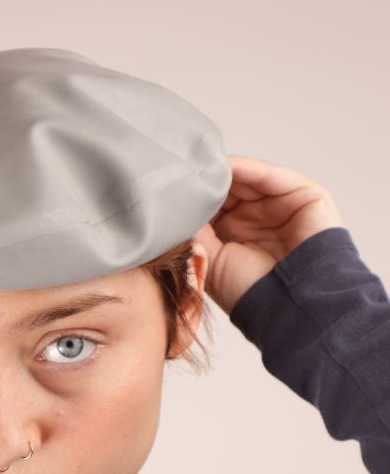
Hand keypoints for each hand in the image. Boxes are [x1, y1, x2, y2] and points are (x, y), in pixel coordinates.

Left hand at [191, 155, 345, 315]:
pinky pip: (269, 176)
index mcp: (236, 236)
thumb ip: (194, 231)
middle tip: (181, 170)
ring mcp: (281, 206)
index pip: (213, 206)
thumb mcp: (211, 259)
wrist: (290, 307)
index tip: (169, 186)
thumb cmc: (250, 293)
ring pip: (247, 179)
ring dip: (222, 172)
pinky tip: (222, 166)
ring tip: (198, 165)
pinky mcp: (304, 195)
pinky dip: (245, 168)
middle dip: (206, 180)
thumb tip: (175, 207)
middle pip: (228, 188)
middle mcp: (258, 219)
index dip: (194, 197)